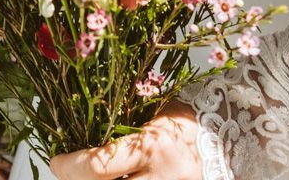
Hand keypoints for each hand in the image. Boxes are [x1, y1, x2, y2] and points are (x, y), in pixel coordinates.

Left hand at [50, 103, 205, 179]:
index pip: (100, 166)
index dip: (71, 167)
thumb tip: (77, 139)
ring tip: (88, 176)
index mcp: (154, 146)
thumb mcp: (151, 114)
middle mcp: (163, 178)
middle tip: (67, 171)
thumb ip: (120, 132)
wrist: (231, 134)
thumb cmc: (185, 119)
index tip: (57, 160)